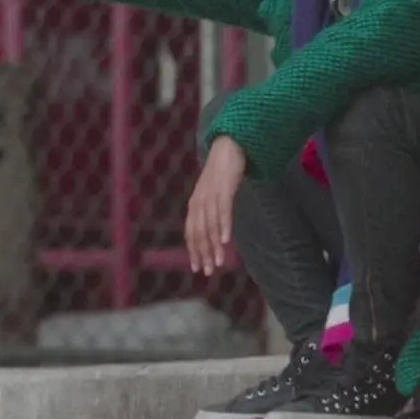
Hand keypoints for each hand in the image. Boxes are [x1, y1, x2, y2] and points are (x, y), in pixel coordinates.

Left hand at [185, 136, 246, 275]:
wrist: (227, 147)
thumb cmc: (221, 174)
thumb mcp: (213, 195)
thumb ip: (211, 212)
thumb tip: (214, 233)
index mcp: (195, 205)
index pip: (191, 232)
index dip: (194, 251)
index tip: (197, 268)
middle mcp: (199, 202)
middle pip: (199, 232)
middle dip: (203, 253)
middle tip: (208, 271)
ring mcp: (211, 195)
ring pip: (210, 225)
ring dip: (214, 245)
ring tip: (218, 262)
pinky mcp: (224, 189)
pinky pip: (222, 210)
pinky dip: (223, 226)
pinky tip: (226, 240)